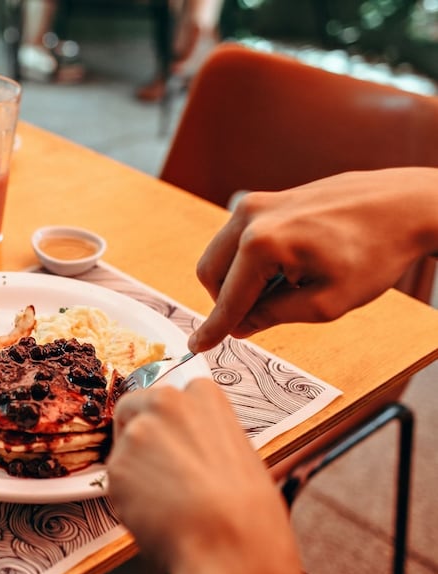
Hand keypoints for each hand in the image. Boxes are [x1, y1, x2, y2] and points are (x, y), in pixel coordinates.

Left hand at [107, 379, 307, 573]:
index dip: (162, 420)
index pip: (165, 395)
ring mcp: (136, 433)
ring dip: (135, 474)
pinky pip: (115, 485)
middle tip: (154, 469)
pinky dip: (128, 502)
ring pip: (123, 452)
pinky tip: (156, 517)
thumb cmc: (248, 509)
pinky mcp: (115, 467)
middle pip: (131, 409)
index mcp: (202, 394)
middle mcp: (164, 402)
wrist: (231, 543)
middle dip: (135, 434)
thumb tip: (187, 447)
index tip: (167, 438)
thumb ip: (204, 437)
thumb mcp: (238, 453)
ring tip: (167, 505)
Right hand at [188, 167, 437, 352]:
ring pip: (221, 255)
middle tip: (264, 316)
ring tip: (288, 285)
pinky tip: (290, 266)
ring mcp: (255, 202)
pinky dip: (250, 262)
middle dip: (228, 301)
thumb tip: (240, 324)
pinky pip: (238, 239)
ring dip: (240, 280)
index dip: (215, 328)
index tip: (197, 346)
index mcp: (262, 243)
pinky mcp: (264, 198)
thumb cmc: (375, 252)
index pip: (228, 298)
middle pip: (210, 274)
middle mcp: (250, 217)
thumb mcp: (327, 302)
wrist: (405, 205)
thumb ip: (275, 315)